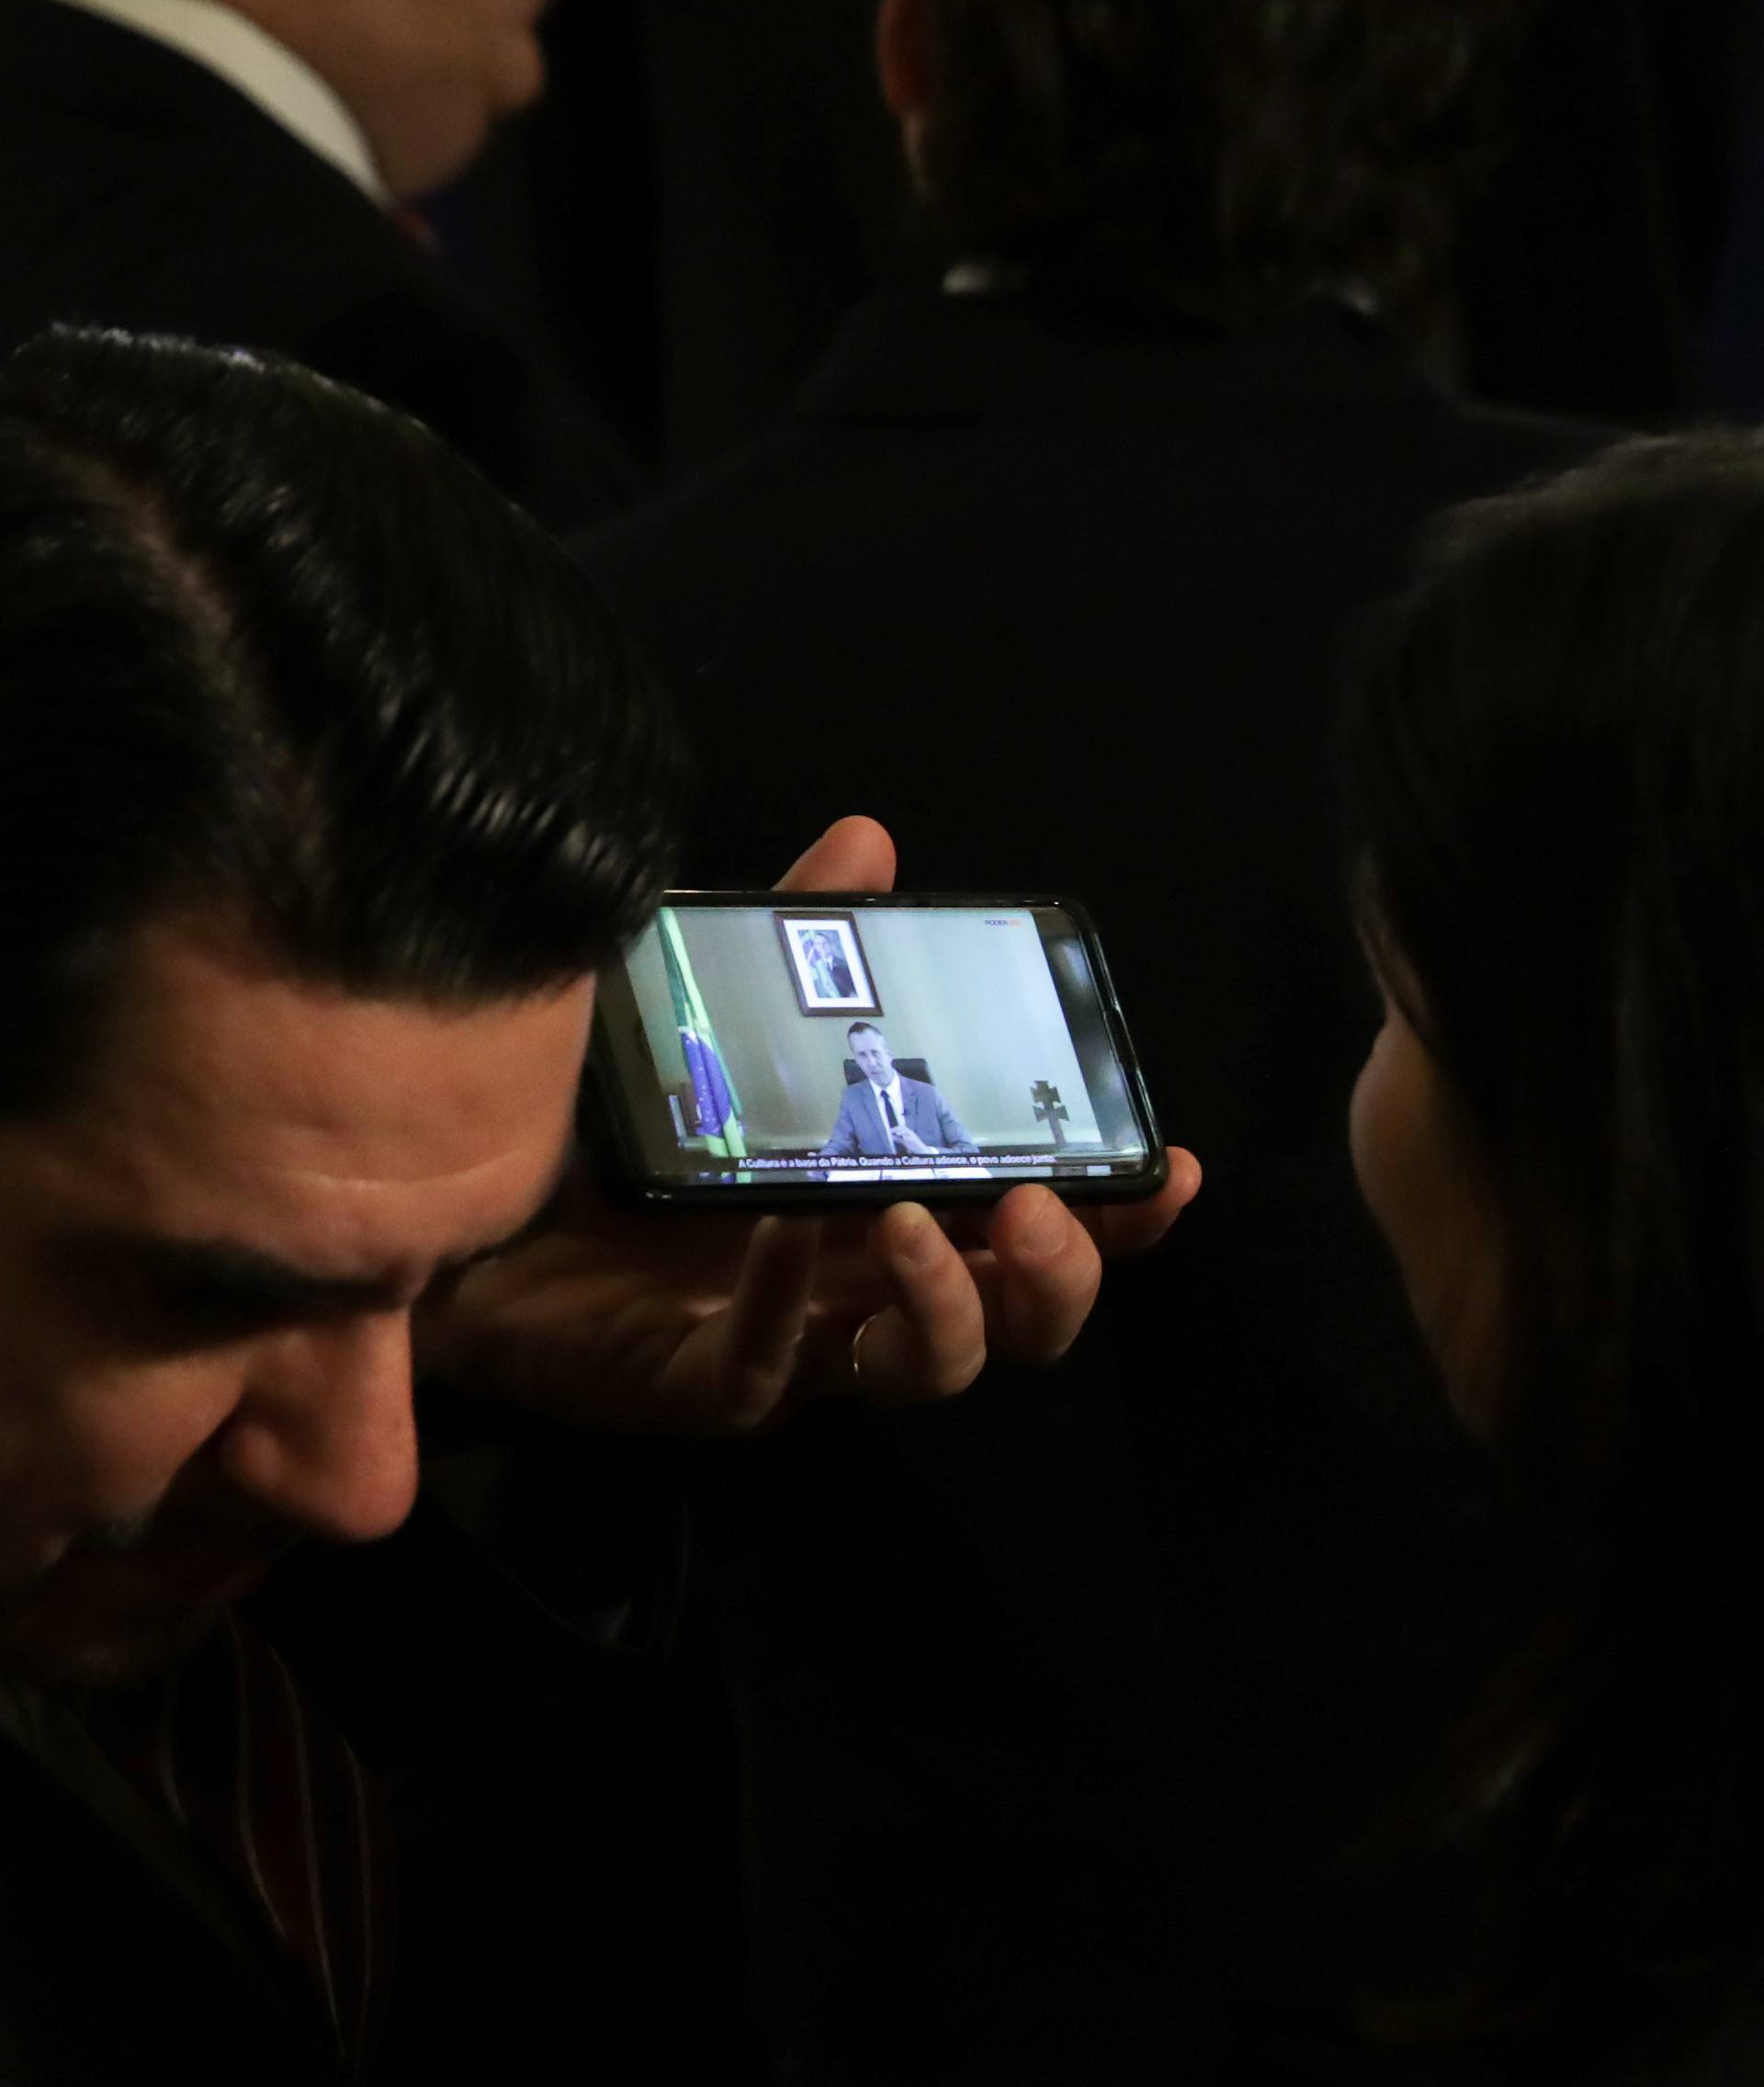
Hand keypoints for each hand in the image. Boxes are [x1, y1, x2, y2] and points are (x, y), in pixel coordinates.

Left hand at [424, 816, 1198, 1432]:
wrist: (458, 1215)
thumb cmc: (615, 1128)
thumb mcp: (721, 1014)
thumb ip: (800, 942)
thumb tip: (873, 842)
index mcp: (896, 1204)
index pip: (1040, 1229)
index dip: (1120, 1218)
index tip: (1166, 1166)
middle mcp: (865, 1286)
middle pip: (1018, 1323)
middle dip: (1060, 1276)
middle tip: (1043, 1207)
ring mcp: (792, 1344)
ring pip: (920, 1368)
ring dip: (951, 1306)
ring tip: (923, 1223)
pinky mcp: (700, 1383)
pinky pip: (768, 1372)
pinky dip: (788, 1302)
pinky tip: (782, 1233)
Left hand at [892, 1124, 938, 1157]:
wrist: (920, 1149)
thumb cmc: (912, 1145)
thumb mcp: (904, 1141)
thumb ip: (898, 1139)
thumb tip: (891, 1136)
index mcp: (907, 1132)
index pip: (901, 1128)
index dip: (895, 1128)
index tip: (890, 1130)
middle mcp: (910, 1133)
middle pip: (903, 1128)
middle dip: (897, 1129)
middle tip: (892, 1131)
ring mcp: (913, 1136)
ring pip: (907, 1132)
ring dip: (902, 1132)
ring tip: (897, 1133)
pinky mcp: (915, 1140)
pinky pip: (911, 1138)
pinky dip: (907, 1137)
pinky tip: (903, 1138)